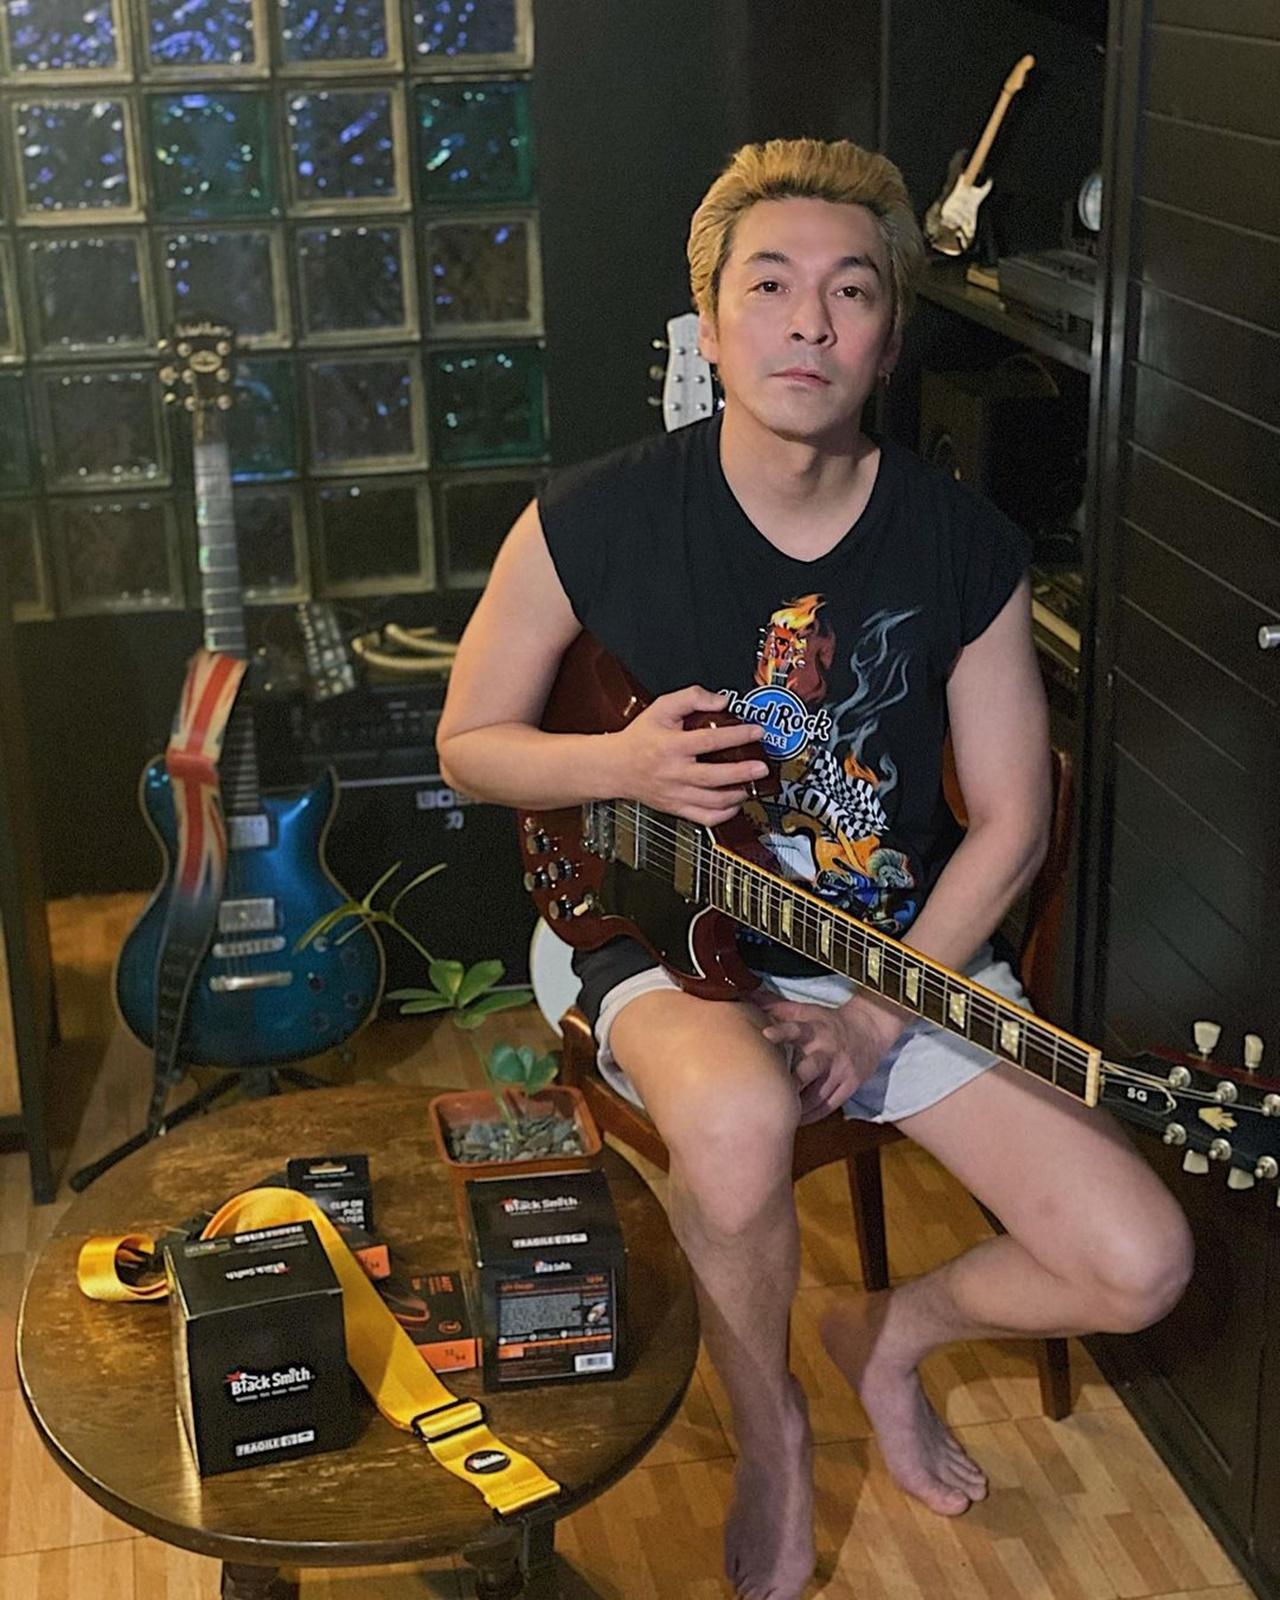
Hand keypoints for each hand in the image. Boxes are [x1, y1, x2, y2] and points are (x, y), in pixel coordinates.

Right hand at [608, 685, 768, 824]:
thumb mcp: (661, 708)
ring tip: (751, 784)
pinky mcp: (676, 808)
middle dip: (742, 773)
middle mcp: (673, 773)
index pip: (709, 741)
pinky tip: (735, 802)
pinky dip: (725, 813)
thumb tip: (721, 701)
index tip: (756, 731)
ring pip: (712, 802)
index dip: (737, 736)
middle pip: (713, 777)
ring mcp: (675, 794)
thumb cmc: (640, 738)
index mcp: (670, 746)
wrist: (616, 767)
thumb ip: (691, 697)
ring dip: (738, 794)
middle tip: (762, 767)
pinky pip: (705, 818)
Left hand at [759, 990, 907, 1123]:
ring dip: (798, 1107)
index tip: (765, 1035)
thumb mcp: (807, 1010)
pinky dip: (811, 1115)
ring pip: (818, 1094)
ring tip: (779, 1116)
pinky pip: (829, 1106)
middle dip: (794, 1082)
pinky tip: (796, 1120)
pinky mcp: (850, 1086)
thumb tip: (746, 993)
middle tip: (773, 1094)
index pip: (797, 1028)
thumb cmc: (829, 1021)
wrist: (870, 1029)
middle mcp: (828, 1050)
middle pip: (811, 1068)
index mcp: (815, 1029)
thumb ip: (777, 1007)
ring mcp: (841, 1070)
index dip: (782, 1031)